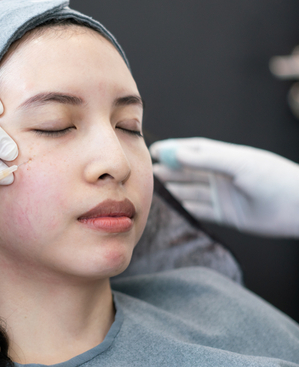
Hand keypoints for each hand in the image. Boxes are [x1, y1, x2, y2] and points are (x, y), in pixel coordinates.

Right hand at [150, 137, 298, 237]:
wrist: (298, 208)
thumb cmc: (273, 178)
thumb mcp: (238, 164)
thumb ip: (206, 159)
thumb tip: (175, 154)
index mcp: (225, 157)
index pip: (193, 150)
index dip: (173, 150)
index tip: (153, 151)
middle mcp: (221, 175)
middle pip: (188, 171)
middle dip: (168, 170)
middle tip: (146, 172)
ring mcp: (222, 195)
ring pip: (190, 190)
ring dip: (173, 188)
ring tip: (153, 188)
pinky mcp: (224, 214)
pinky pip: (199, 210)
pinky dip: (184, 207)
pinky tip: (171, 205)